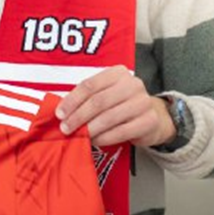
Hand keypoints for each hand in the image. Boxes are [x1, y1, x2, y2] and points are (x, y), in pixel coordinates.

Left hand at [55, 65, 175, 146]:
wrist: (154, 117)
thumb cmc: (122, 104)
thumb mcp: (106, 94)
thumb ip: (86, 99)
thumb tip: (61, 112)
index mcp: (118, 73)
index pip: (89, 85)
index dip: (72, 100)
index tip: (59, 114)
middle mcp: (132, 84)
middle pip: (98, 101)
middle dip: (78, 116)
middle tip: (66, 128)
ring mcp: (143, 102)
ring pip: (109, 117)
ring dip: (90, 129)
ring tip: (79, 136)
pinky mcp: (149, 121)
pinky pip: (121, 132)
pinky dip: (104, 138)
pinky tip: (95, 141)